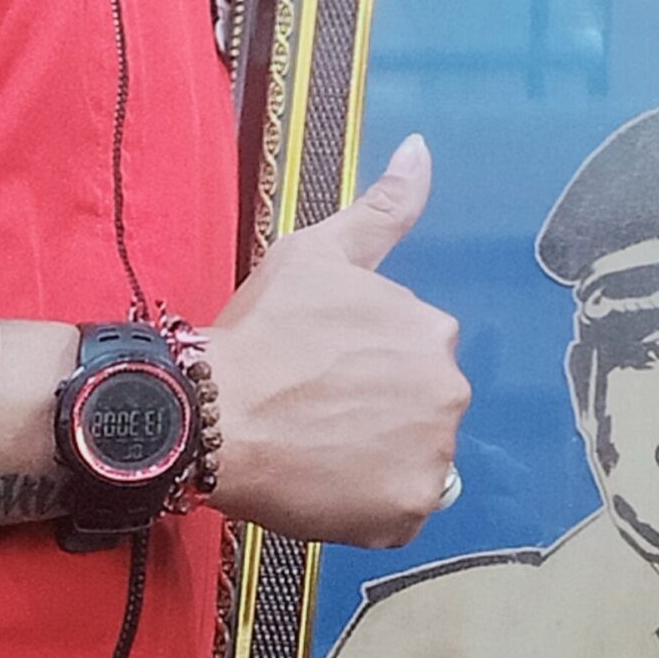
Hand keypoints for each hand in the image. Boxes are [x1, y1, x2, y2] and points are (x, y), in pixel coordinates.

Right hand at [209, 135, 468, 545]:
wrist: (210, 415)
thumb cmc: (259, 333)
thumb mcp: (319, 253)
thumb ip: (386, 207)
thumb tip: (422, 147)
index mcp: (432, 328)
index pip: (410, 355)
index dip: (360, 365)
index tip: (317, 369)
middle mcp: (449, 388)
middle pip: (418, 407)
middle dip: (377, 411)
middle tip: (314, 412)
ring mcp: (432, 453)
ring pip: (412, 458)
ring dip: (375, 457)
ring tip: (317, 450)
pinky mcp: (407, 509)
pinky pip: (398, 510)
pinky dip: (369, 505)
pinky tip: (326, 487)